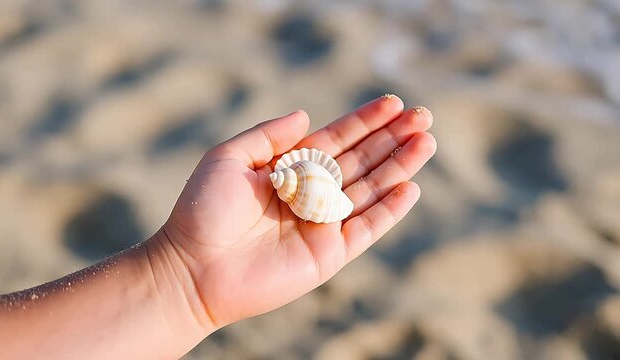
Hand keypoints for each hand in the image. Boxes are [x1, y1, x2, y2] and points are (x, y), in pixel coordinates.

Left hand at [158, 95, 435, 328]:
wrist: (193, 269)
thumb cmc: (203, 211)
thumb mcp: (228, 158)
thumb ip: (268, 136)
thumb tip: (306, 114)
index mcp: (290, 168)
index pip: (337, 139)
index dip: (366, 121)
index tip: (393, 102)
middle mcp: (311, 192)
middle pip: (361, 160)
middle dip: (392, 138)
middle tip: (424, 115)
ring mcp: (322, 223)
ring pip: (370, 189)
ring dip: (399, 166)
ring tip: (426, 141)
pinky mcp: (329, 253)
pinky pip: (366, 228)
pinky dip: (389, 210)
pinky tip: (410, 187)